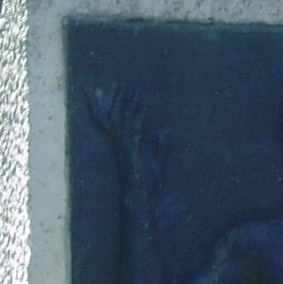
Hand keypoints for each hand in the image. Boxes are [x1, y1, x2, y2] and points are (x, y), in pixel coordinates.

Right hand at [86, 84, 165, 199]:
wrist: (144, 200)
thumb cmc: (150, 184)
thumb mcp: (158, 161)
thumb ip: (161, 145)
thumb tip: (164, 131)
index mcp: (125, 145)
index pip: (118, 121)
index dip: (118, 105)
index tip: (122, 90)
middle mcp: (123, 145)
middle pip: (117, 117)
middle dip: (119, 100)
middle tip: (122, 83)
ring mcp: (127, 149)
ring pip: (124, 122)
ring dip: (128, 105)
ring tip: (133, 90)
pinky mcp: (135, 153)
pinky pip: (135, 132)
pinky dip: (140, 119)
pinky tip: (145, 108)